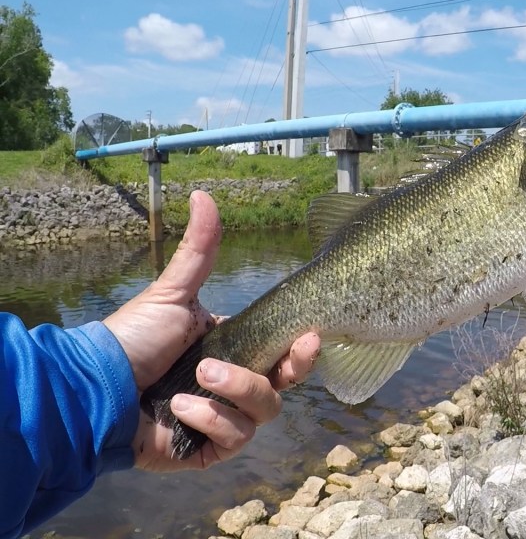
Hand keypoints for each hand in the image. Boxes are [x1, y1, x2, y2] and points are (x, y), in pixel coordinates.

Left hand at [104, 191, 320, 470]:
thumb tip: (204, 194)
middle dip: (288, 370)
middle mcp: (232, 388)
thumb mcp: (174, 292)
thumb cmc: (132, 339)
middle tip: (287, 356)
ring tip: (198, 379)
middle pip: (282, 387)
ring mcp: (221, 421)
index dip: (301, 351)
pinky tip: (180, 408)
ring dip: (235, 392)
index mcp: (233, 353)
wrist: (95, 387)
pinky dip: (211, 421)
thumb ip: (200, 250)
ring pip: (262, 412)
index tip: (309, 335)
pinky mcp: (206, 450)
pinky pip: (234, 439)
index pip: (283, 355)